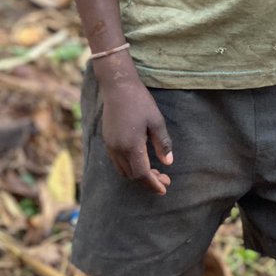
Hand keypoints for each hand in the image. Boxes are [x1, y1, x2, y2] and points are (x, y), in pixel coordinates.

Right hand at [100, 79, 172, 194]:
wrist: (118, 87)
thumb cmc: (140, 101)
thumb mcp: (157, 121)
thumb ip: (162, 144)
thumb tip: (168, 163)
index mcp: (131, 145)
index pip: (142, 173)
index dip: (154, 184)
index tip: (164, 188)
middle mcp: (118, 149)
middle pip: (132, 175)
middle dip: (148, 180)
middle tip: (164, 179)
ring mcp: (110, 145)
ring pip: (123, 171)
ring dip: (138, 175)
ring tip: (153, 172)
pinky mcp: (107, 140)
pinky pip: (117, 162)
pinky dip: (129, 167)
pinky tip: (139, 161)